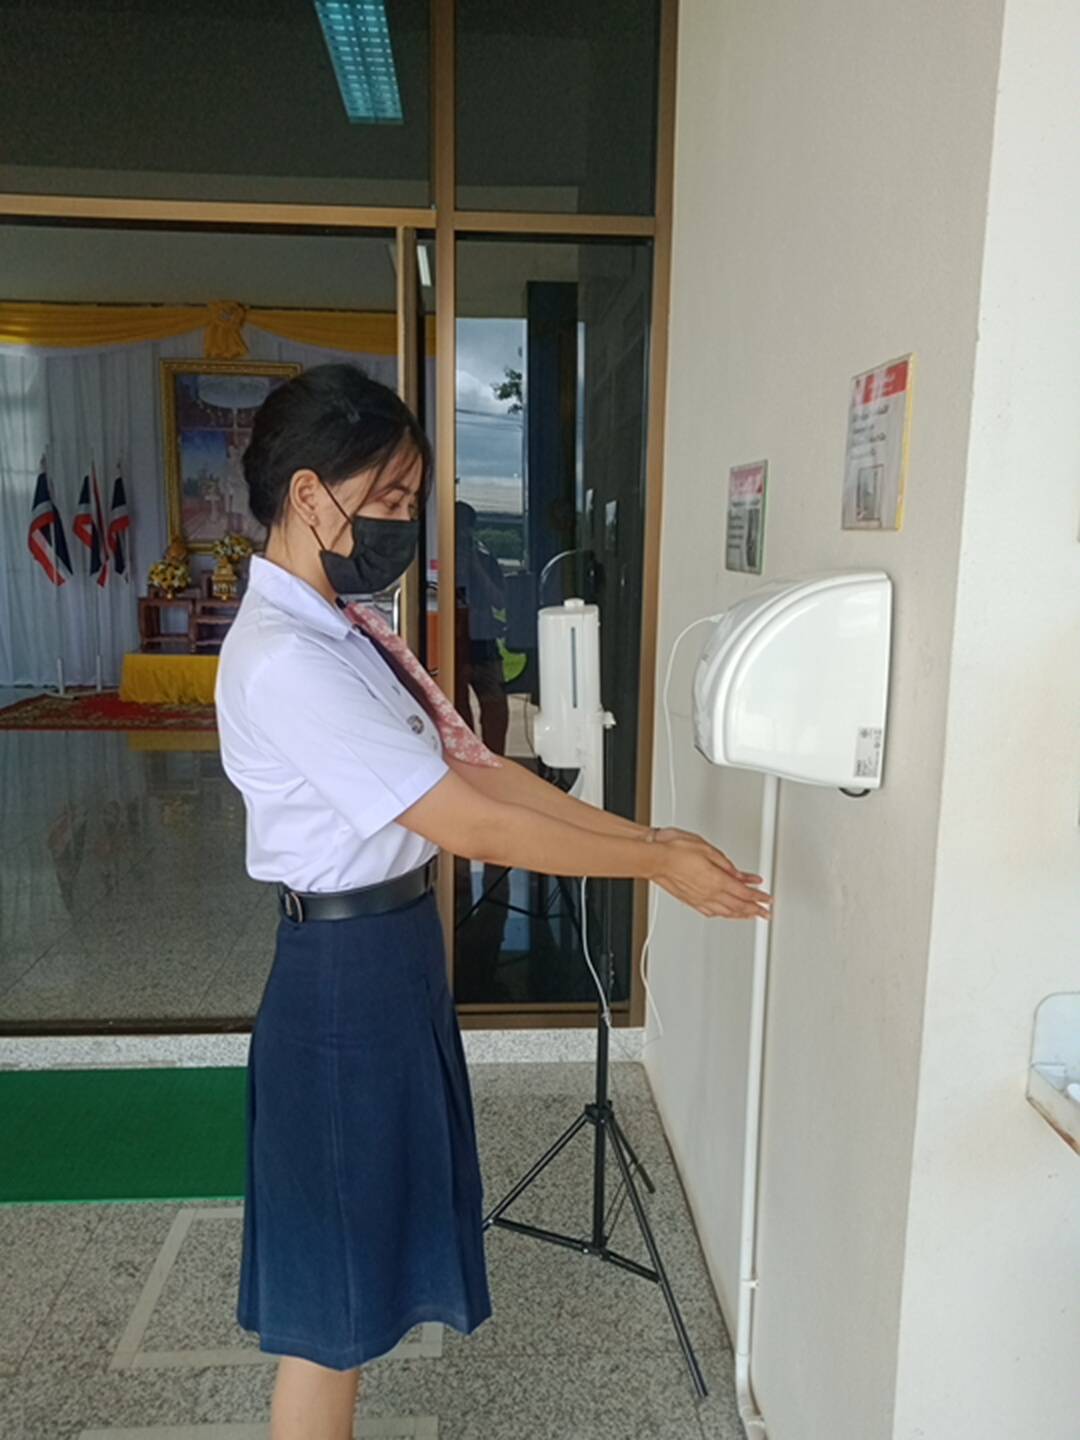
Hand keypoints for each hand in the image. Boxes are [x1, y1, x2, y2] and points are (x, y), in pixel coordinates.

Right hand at [648, 830, 771, 919]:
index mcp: (717, 880)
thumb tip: (739, 874)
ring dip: (741, 915)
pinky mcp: (689, 900)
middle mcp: (709, 894)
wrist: (654, 858)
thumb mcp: (708, 849)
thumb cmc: (675, 849)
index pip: (744, 893)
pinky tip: (724, 914)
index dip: (759, 897)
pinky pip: (711, 912)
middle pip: (738, 906)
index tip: (767, 899)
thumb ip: (726, 864)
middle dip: (754, 910)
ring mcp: (698, 899)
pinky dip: (723, 915)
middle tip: (765, 913)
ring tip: (750, 916)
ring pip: (726, 912)